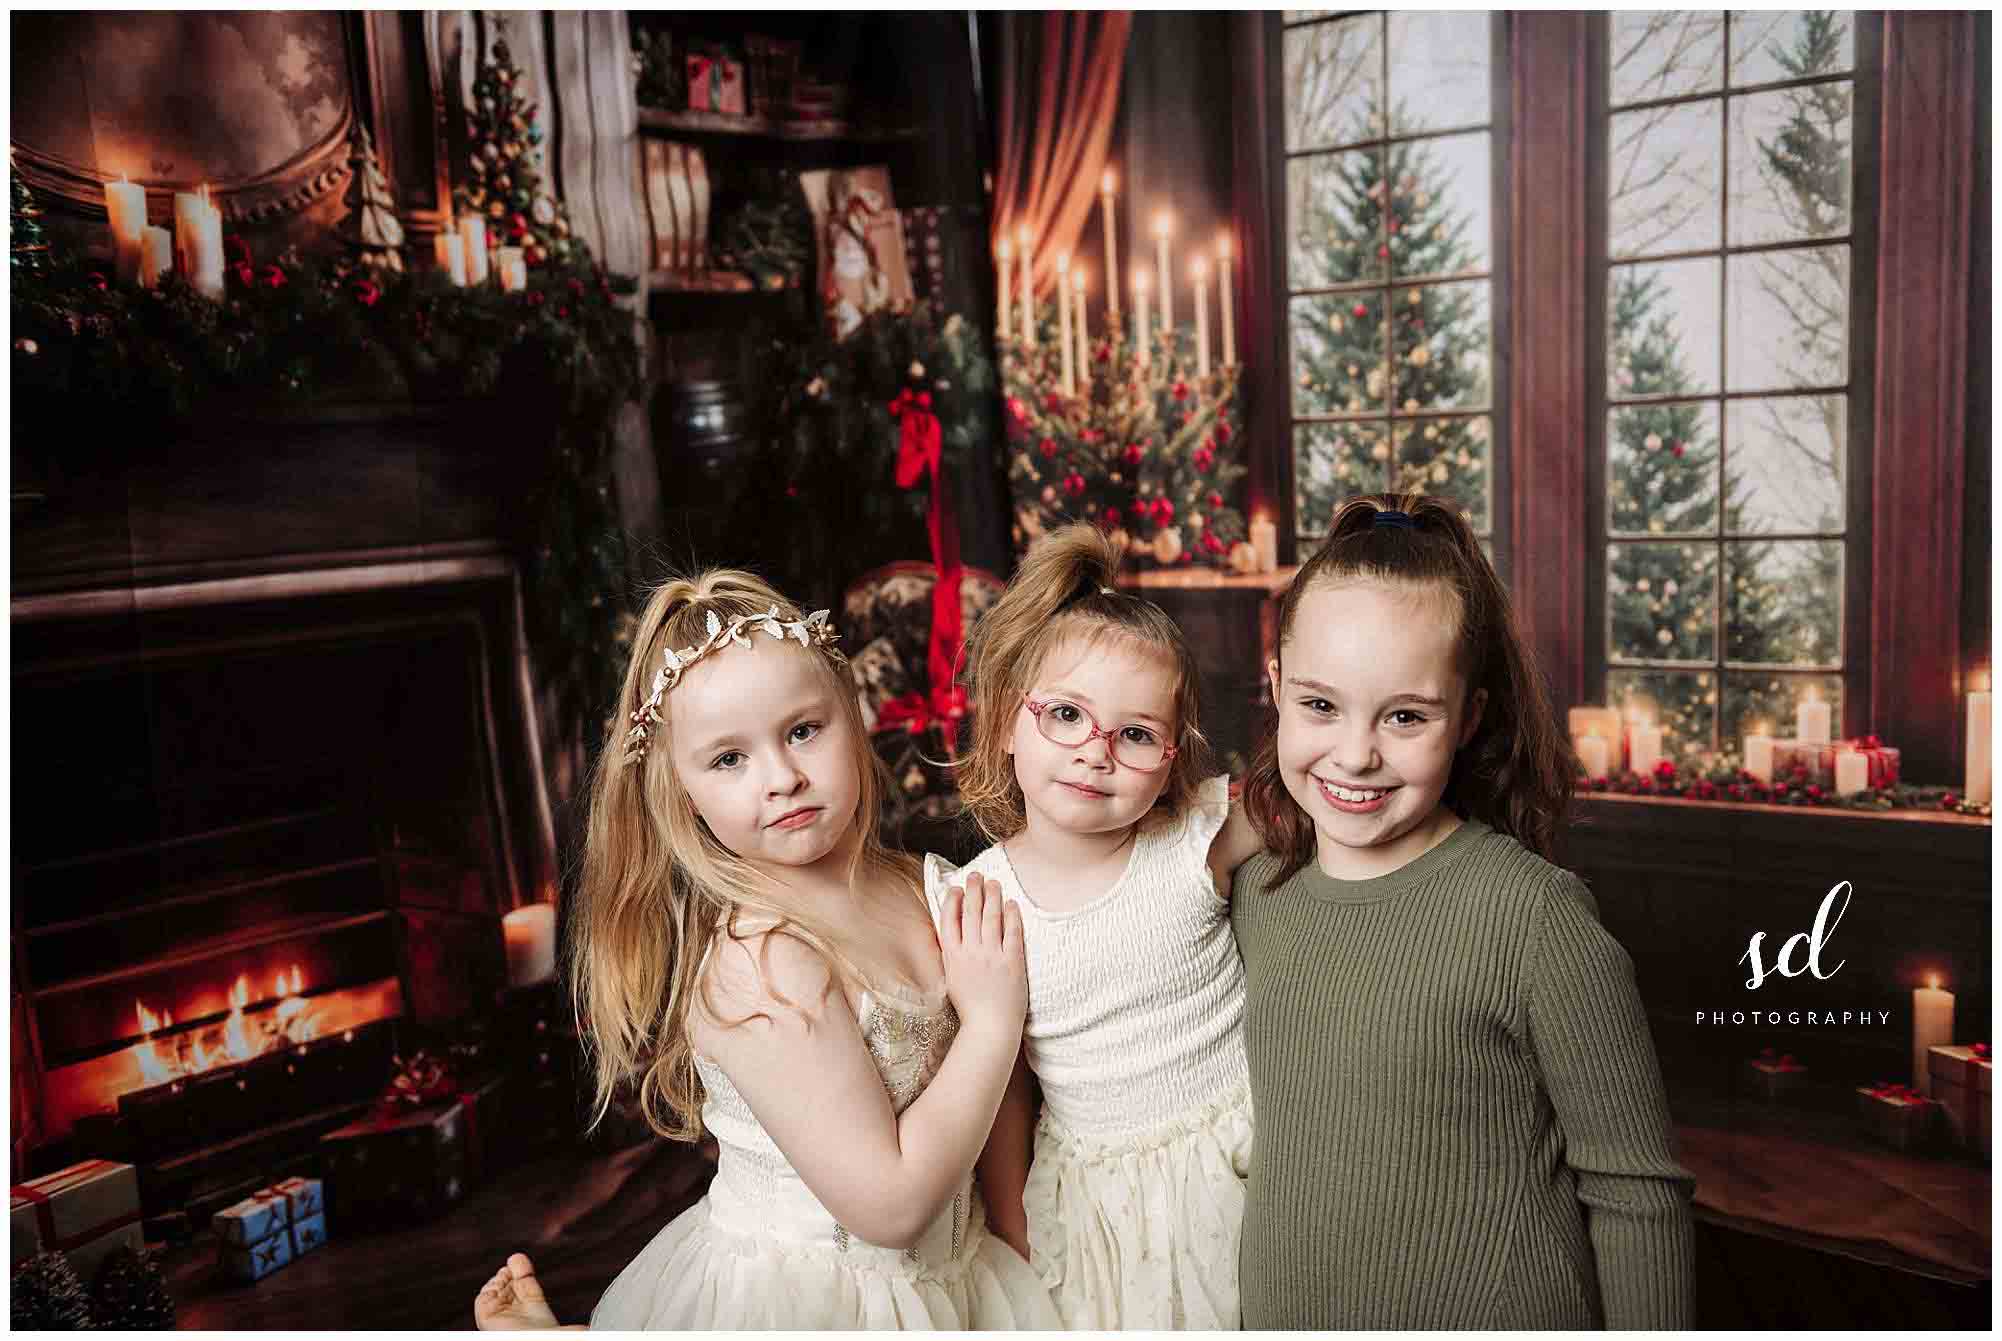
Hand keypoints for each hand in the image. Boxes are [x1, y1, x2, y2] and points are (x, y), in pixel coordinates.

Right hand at [937, 872, 1025, 1034]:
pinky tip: (1012, 904)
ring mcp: (992, 956)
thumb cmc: (971, 1009)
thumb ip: (951, 957)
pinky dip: (1012, 916)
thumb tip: (951, 936)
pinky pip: (1012, 932)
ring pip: (991, 918)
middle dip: (973, 890)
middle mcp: (970, 953)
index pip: (949, 921)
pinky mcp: (1012, 961)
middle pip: (971, 913)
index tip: (956, 888)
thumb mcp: (951, 980)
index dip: (953, 901)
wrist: (990, 1028)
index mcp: (952, 958)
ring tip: (994, 882)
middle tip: (976, 875)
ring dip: (992, 897)